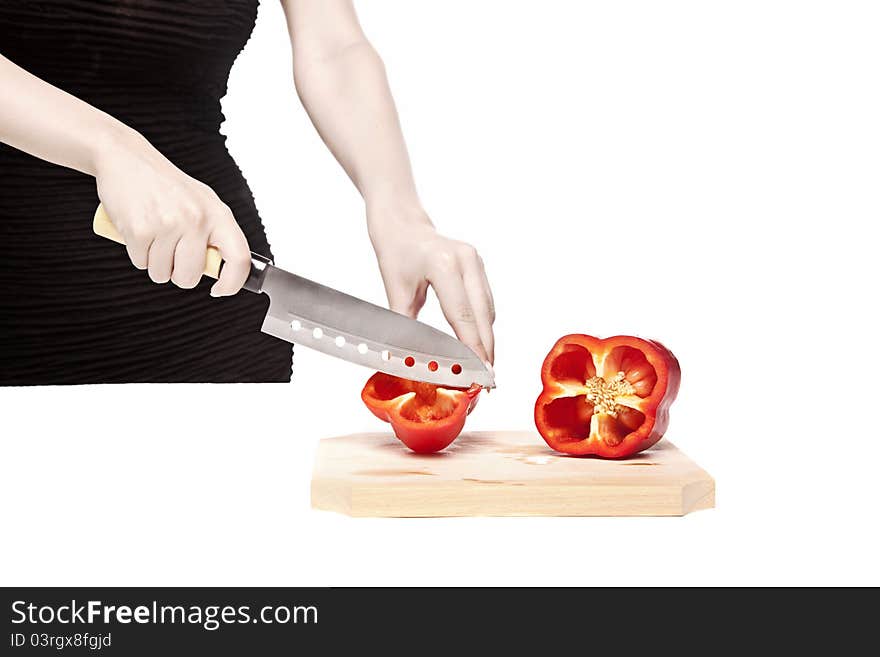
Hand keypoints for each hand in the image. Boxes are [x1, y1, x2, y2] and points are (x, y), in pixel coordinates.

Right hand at [93, 132, 250, 295]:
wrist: (127, 158)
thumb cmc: (166, 185)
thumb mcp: (202, 203)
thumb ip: (215, 234)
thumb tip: (224, 271)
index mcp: (218, 214)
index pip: (239, 259)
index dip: (232, 283)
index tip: (219, 289)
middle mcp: (196, 219)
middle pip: (191, 277)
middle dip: (179, 275)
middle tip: (172, 255)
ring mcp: (168, 224)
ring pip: (162, 274)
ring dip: (156, 264)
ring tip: (154, 237)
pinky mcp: (140, 230)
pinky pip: (141, 263)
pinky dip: (138, 254)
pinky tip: (139, 231)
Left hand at [367, 206, 495, 363]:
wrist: (403, 222)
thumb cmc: (396, 253)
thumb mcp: (396, 290)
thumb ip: (404, 327)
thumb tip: (405, 360)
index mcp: (444, 265)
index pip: (463, 315)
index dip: (473, 348)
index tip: (479, 372)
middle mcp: (467, 261)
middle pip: (483, 315)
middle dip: (486, 349)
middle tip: (488, 379)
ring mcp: (476, 262)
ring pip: (488, 310)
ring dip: (487, 339)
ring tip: (483, 366)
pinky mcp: (479, 266)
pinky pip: (485, 302)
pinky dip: (483, 324)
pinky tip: (478, 343)